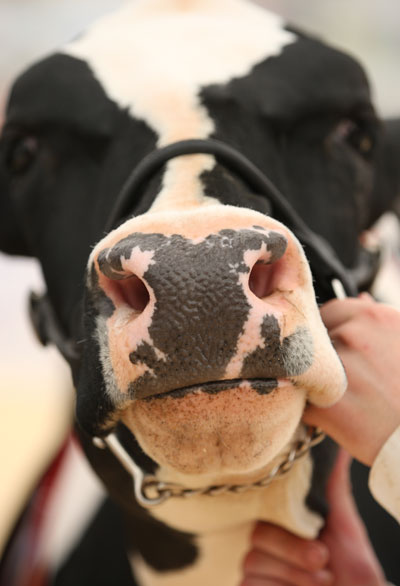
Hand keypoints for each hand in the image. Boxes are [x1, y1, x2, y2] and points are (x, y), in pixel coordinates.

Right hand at [240, 451, 385, 585]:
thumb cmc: (349, 566)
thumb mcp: (344, 525)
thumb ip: (333, 486)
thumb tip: (339, 447)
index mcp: (281, 521)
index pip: (264, 508)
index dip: (286, 519)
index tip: (316, 531)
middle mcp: (264, 543)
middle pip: (257, 535)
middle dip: (293, 550)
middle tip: (323, 557)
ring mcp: (255, 568)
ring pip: (253, 561)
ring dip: (293, 574)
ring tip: (324, 579)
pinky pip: (248, 584)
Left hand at [304, 295, 399, 465]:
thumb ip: (381, 323)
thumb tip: (362, 299)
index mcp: (374, 317)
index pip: (329, 311)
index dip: (331, 332)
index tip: (341, 351)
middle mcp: (354, 336)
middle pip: (314, 340)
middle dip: (325, 359)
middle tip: (350, 381)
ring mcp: (338, 369)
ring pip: (306, 371)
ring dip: (317, 384)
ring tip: (350, 401)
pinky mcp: (327, 405)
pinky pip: (305, 404)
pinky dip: (317, 414)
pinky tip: (343, 421)